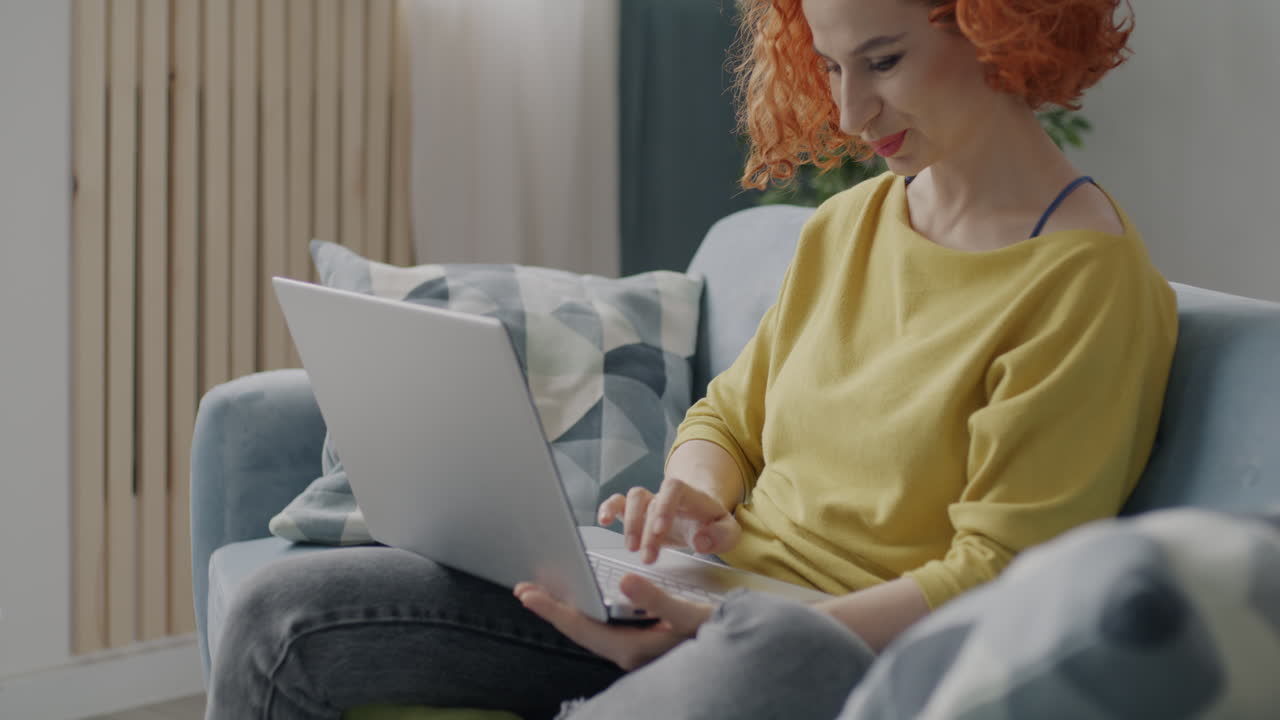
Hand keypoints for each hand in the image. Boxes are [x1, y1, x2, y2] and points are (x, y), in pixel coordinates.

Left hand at [514, 574, 713, 669]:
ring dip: (566, 609)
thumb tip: (626, 581)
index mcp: (630, 647)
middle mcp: (625, 651)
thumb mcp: (688, 616)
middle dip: (552, 608)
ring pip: (588, 629)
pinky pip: (601, 627)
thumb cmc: (715, 635)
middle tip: (524, 589)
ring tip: (545, 593)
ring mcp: (630, 649)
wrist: (736, 655)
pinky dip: (585, 611)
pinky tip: (582, 601)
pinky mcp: (637, 643)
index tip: (528, 594)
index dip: (552, 609)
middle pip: (578, 628)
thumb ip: (657, 600)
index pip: (580, 626)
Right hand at [599, 477, 741, 563]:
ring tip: (631, 549)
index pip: (675, 488)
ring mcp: (651, 502)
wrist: (702, 518)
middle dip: (646, 530)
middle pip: (650, 501)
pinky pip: (618, 503)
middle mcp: (667, 496)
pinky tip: (603, 521)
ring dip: (629, 524)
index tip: (660, 530)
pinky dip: (608, 509)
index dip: (665, 505)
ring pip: (632, 499)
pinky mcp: (637, 513)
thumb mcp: (728, 532)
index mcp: (691, 496)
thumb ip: (721, 536)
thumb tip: (701, 541)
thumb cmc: (713, 526)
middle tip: (647, 557)